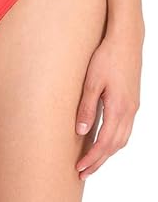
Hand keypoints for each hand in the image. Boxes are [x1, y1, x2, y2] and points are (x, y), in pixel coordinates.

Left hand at [75, 27, 143, 180]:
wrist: (126, 40)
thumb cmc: (107, 57)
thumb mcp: (92, 81)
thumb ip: (87, 107)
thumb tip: (81, 132)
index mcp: (118, 108)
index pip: (104, 143)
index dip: (92, 158)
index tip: (79, 168)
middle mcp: (129, 111)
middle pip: (114, 146)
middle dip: (99, 161)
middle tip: (83, 172)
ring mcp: (133, 107)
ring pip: (122, 139)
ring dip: (107, 152)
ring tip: (92, 161)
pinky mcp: (132, 101)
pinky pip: (125, 129)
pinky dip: (115, 140)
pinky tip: (105, 140)